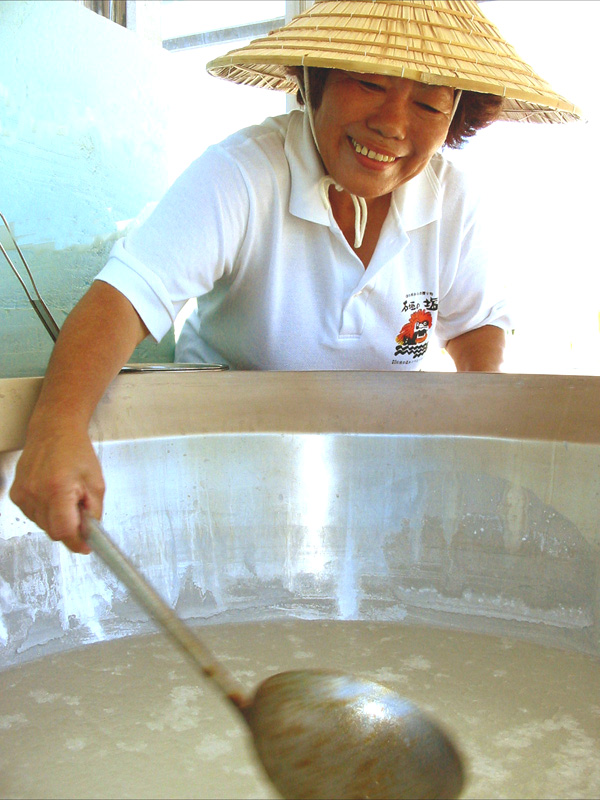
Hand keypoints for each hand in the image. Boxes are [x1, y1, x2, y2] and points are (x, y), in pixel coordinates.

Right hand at [9, 425, 104, 553]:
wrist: (53, 431)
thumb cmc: (76, 451)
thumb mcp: (96, 482)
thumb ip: (94, 512)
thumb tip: (90, 534)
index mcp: (58, 489)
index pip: (64, 531)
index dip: (77, 541)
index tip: (86, 545)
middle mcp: (35, 494)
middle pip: (53, 531)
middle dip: (70, 528)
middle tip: (81, 511)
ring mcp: (22, 495)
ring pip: (43, 525)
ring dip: (57, 519)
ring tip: (66, 496)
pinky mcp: (15, 494)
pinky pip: (33, 515)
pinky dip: (46, 512)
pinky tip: (53, 495)